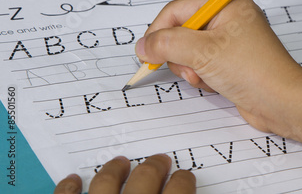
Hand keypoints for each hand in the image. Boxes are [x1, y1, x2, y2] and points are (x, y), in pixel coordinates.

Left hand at [53, 154, 194, 193]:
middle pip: (145, 178)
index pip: (180, 190)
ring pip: (106, 183)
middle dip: (155, 166)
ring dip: (114, 170)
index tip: (184, 177)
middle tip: (159, 161)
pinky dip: (68, 188)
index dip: (184, 181)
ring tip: (119, 162)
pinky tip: (73, 181)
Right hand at [135, 0, 301, 134]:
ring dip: (190, 68)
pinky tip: (215, 84)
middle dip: (180, 54)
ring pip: (189, 50)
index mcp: (227, 2)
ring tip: (205, 77)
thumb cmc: (252, 70)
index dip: (159, 31)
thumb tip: (143, 46)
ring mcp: (229, 40)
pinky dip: (201, 75)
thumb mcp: (203, 52)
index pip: (178, 9)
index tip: (147, 53)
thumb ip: (167, 44)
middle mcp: (229, 17)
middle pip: (182, 30)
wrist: (282, 103)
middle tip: (191, 67)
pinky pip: (201, 63)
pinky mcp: (230, 61)